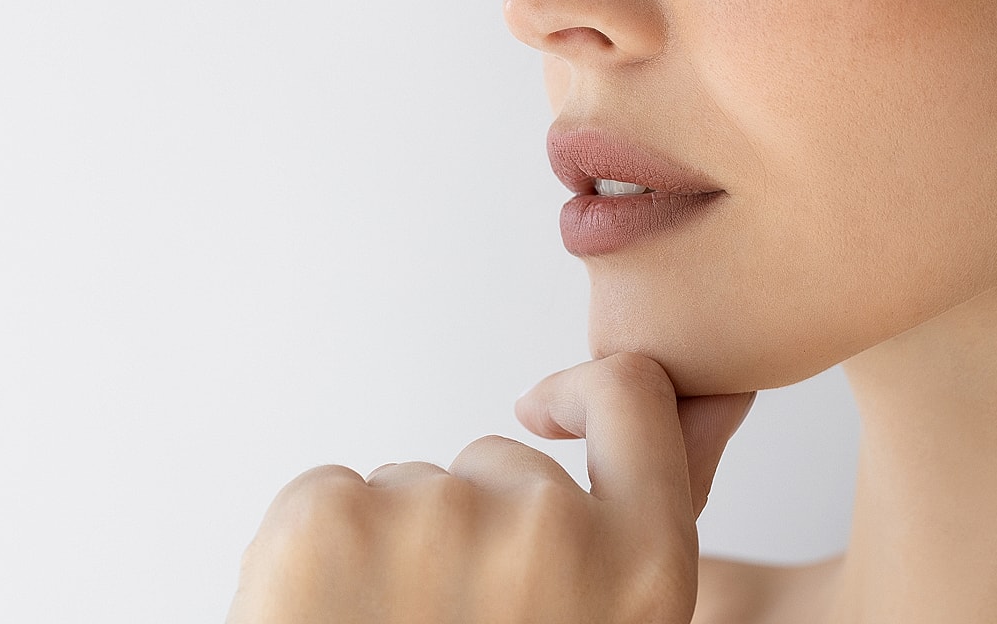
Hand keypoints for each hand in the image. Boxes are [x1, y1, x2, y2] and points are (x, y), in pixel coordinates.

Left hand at [226, 353, 756, 623]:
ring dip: (393, 548)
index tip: (550, 409)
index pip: (633, 397)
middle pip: (501, 463)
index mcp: (643, 569)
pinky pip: (328, 491)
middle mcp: (551, 528)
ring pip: (410, 486)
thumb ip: (635, 542)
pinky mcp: (331, 518)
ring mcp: (436, 517)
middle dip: (473, 524)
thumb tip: (679, 411)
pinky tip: (328, 618)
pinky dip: (317, 549)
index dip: (589, 395)